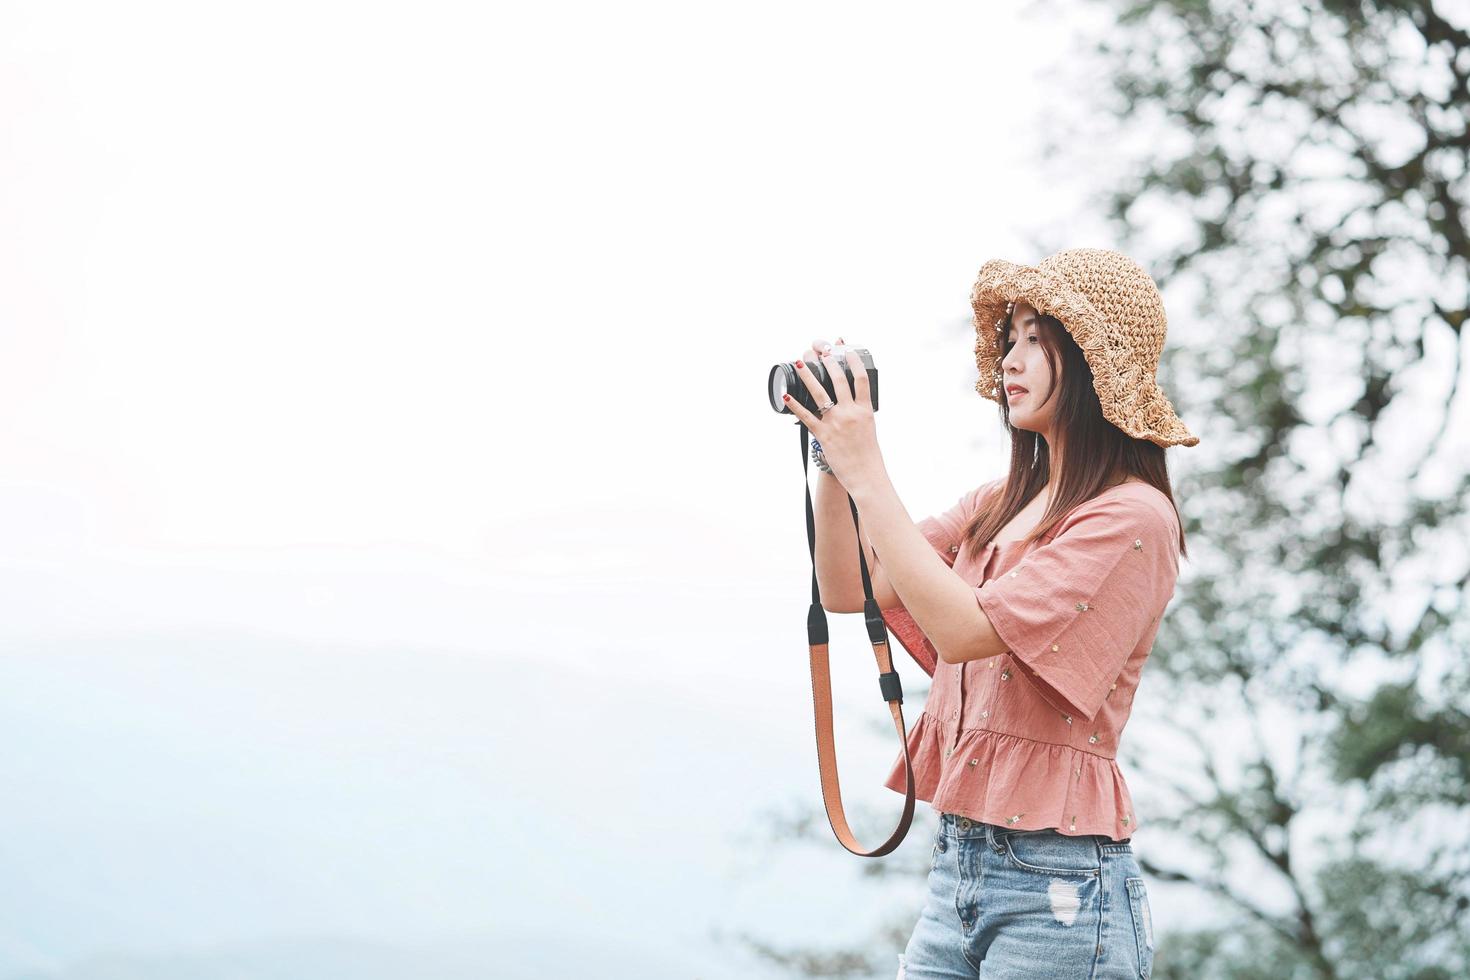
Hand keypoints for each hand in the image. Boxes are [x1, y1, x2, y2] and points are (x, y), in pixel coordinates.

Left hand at [784, 336, 881, 491]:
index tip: (846, 350)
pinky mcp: (824, 435)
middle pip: (839, 380)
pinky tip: (786, 395)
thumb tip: (850, 401)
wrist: (866, 475)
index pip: (861, 379)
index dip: (853, 361)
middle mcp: (851, 413)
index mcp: (865, 410)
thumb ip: (859, 412)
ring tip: (799, 363)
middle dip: (828, 363)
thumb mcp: (869, 427)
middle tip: (820, 352)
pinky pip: (807, 416)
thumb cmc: (868, 454)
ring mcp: (837, 423)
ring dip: (808, 376)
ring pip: (820, 393)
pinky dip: (795, 405)